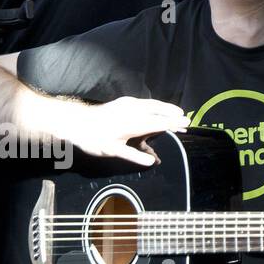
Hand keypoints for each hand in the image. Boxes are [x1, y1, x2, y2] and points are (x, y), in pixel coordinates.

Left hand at [68, 97, 190, 166]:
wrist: (76, 121)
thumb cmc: (94, 139)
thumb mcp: (113, 151)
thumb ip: (135, 156)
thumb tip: (154, 162)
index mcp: (134, 123)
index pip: (160, 122)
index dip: (174, 123)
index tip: (187, 124)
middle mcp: (135, 110)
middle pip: (159, 111)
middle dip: (173, 114)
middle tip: (186, 119)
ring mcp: (129, 103)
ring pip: (153, 104)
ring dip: (166, 108)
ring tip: (177, 111)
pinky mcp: (124, 101)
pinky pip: (146, 102)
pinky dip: (156, 105)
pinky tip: (157, 107)